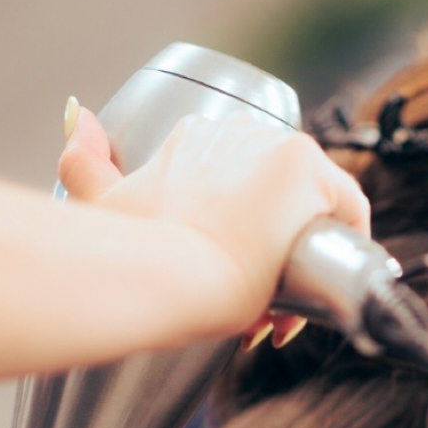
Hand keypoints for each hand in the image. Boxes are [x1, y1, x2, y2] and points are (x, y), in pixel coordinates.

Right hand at [57, 100, 370, 349]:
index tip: (233, 286)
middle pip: (283, 205)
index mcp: (196, 142)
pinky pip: (350, 207)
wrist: (165, 278)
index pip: (246, 192)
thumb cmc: (133, 256)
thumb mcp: (105, 207)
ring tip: (279, 313)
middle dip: (274, 262)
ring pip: (315, 211)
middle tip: (258, 313)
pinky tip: (327, 282)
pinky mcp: (304, 169)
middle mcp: (238, 133)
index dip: (245, 244)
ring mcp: (274, 147)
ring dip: (305, 262)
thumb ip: (83, 163)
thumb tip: (78, 114)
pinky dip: (346, 245)